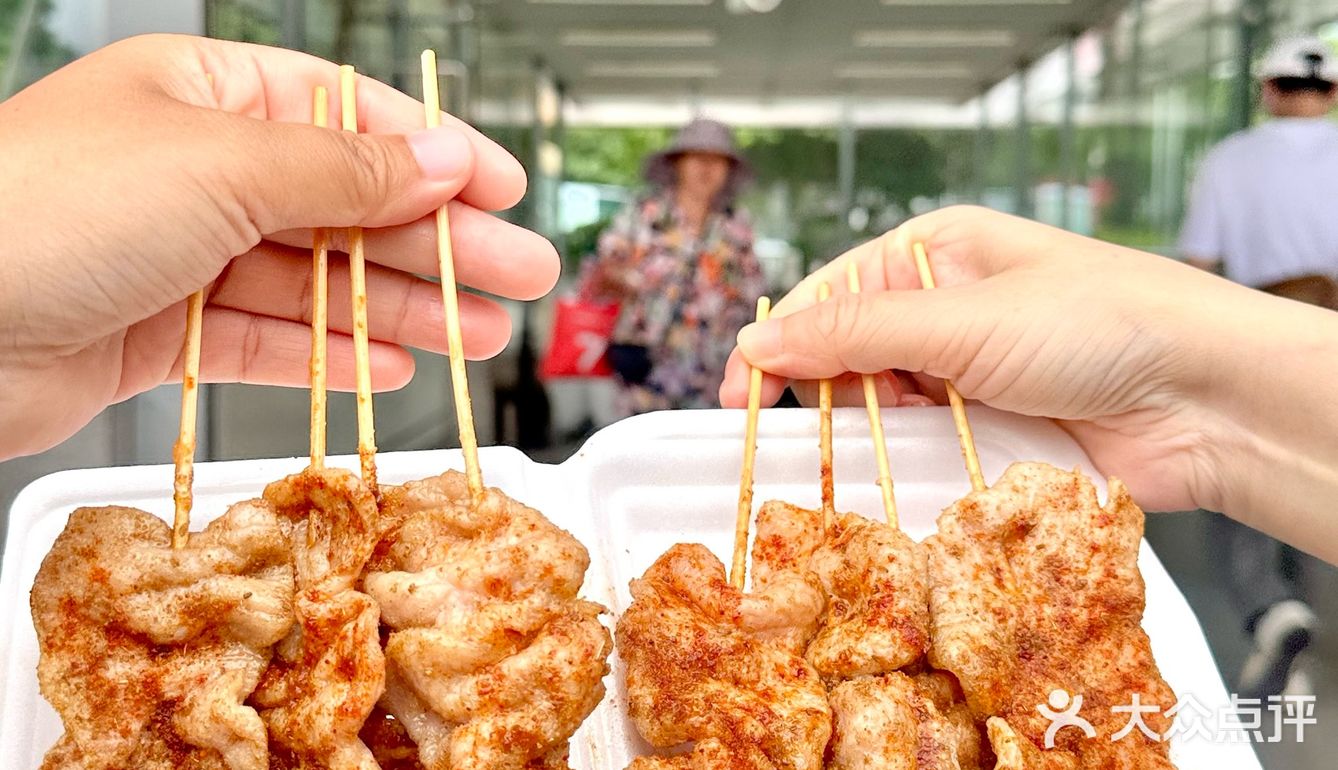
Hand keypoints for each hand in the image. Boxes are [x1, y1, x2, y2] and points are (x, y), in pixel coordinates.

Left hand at [0, 34, 558, 459]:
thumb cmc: (47, 208)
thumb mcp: (223, 166)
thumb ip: (345, 170)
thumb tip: (440, 158)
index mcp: (204, 95)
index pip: (347, 116)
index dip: (433, 153)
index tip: (502, 188)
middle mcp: (195, 169)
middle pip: (347, 204)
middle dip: (439, 243)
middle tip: (518, 274)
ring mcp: (181, 253)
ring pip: (320, 280)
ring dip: (404, 309)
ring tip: (480, 335)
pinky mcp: (166, 332)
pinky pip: (273, 340)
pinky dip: (334, 354)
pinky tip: (392, 366)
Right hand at [720, 206, 1337, 558]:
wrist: (1208, 399)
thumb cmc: (1097, 326)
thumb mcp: (961, 320)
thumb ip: (852, 335)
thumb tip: (754, 341)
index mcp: (938, 252)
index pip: (832, 294)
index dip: (781, 342)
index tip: (738, 394)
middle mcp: (950, 306)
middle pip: (851, 352)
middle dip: (819, 391)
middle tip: (783, 437)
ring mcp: (973, 369)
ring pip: (883, 405)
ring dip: (862, 432)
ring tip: (840, 461)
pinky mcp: (994, 426)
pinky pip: (925, 445)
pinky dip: (902, 462)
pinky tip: (888, 478)